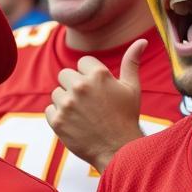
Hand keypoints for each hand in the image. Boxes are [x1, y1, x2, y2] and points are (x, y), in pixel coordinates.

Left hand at [45, 39, 146, 172]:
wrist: (118, 150)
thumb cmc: (126, 117)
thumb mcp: (132, 88)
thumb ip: (132, 62)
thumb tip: (141, 41)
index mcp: (98, 74)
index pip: (82, 62)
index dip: (90, 75)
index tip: (98, 90)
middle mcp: (80, 86)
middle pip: (65, 75)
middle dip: (75, 86)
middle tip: (89, 103)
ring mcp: (67, 104)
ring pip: (57, 93)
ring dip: (66, 101)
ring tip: (84, 115)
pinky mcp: (57, 121)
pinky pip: (49, 110)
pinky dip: (59, 116)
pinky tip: (75, 123)